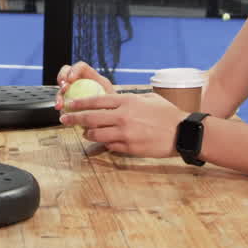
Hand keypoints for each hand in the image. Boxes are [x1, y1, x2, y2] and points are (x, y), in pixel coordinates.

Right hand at [53, 61, 114, 111]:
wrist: (113, 121)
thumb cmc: (116, 110)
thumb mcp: (113, 102)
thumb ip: (104, 100)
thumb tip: (94, 103)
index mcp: (94, 78)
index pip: (81, 67)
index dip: (74, 70)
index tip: (71, 80)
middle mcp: (83, 82)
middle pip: (67, 72)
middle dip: (62, 78)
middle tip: (64, 89)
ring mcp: (75, 91)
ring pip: (62, 88)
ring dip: (59, 95)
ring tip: (60, 105)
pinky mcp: (71, 102)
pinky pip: (62, 101)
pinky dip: (60, 104)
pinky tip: (60, 110)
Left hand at [59, 91, 182, 157]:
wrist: (182, 132)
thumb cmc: (167, 114)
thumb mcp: (148, 99)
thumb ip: (129, 100)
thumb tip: (114, 100)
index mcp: (127, 101)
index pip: (96, 101)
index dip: (79, 103)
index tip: (69, 104)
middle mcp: (123, 117)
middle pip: (90, 118)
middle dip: (73, 119)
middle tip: (64, 119)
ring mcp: (125, 134)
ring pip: (96, 134)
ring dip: (88, 133)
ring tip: (85, 132)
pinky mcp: (129, 148)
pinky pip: (109, 146)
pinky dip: (104, 144)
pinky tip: (103, 142)